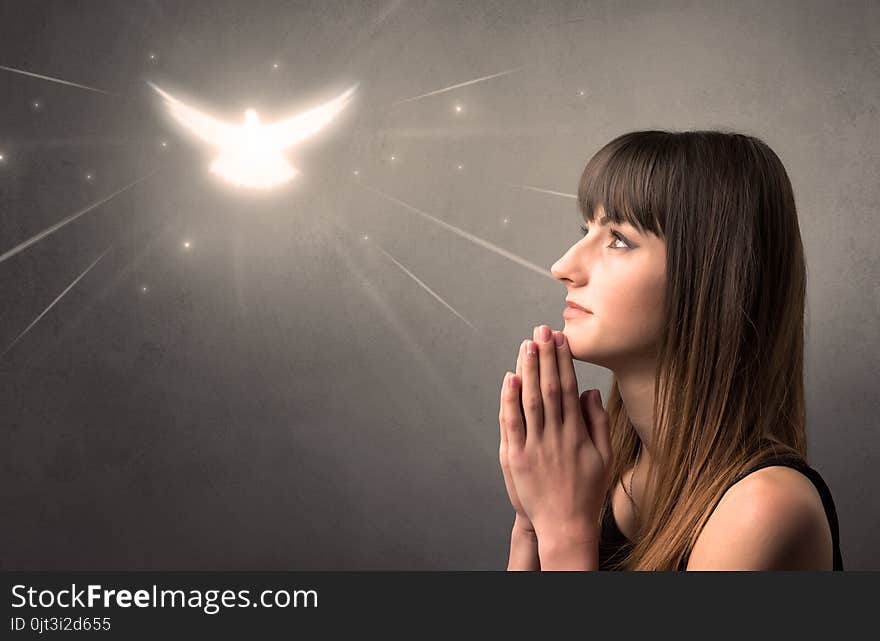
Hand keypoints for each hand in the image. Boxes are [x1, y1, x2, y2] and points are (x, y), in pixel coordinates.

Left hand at [499, 324, 613, 543]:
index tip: (560, 339)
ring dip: (526, 370)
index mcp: (576, 434)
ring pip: (528, 401)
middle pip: (547, 388)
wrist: (565, 527)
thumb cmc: (587, 492)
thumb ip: (598, 422)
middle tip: (541, 330)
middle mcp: (554, 436)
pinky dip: (509, 399)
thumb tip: (590, 391)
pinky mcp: (515, 458)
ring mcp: (532, 447)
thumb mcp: (605, 457)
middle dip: (544, 357)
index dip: (563, 361)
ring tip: (526, 344)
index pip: (568, 388)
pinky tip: (510, 379)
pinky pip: (511, 423)